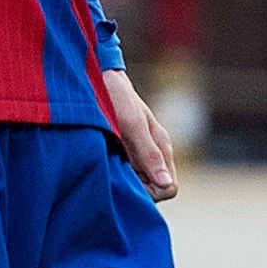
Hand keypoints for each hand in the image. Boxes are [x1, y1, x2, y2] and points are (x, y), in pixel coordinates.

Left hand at [103, 68, 177, 200]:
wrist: (97, 75)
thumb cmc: (116, 97)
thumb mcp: (132, 124)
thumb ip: (149, 153)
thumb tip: (166, 184)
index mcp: (162, 147)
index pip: (169, 188)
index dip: (151, 192)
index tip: (128, 182)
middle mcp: (153, 153)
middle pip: (155, 190)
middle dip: (137, 190)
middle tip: (113, 175)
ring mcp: (138, 153)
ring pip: (140, 184)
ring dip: (124, 182)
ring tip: (106, 166)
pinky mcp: (123, 152)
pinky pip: (127, 175)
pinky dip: (116, 175)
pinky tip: (102, 164)